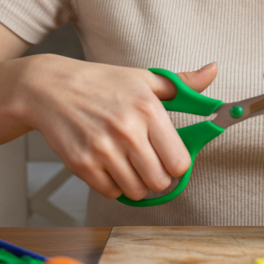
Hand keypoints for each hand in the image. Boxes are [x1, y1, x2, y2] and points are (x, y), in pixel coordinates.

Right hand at [14, 55, 218, 200]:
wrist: (49, 88)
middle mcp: (127, 130)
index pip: (180, 161)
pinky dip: (113, 185)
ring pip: (137, 192)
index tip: (169, 158)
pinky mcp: (82, 164)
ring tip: (128, 164)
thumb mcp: (144, 78)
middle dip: (158, 177)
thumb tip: (213, 71)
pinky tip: (109, 165)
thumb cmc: (101, 83)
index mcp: (148, 108)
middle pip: (160, 181)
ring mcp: (103, 149)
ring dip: (136, 184)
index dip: (177, 164)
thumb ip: (182, 83)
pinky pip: (111, 193)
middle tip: (149, 163)